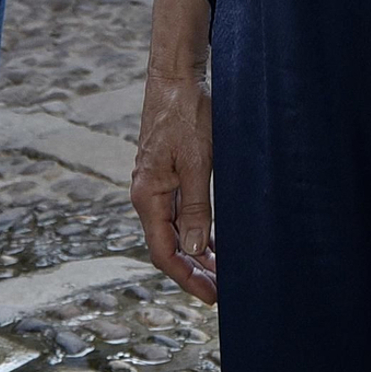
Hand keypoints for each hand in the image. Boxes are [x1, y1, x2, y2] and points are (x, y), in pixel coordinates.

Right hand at [131, 69, 216, 304]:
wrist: (176, 76)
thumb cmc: (186, 114)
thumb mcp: (197, 162)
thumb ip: (196, 207)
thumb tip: (195, 249)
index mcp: (148, 196)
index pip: (164, 252)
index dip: (187, 277)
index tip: (211, 295)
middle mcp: (147, 195)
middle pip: (169, 245)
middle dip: (194, 270)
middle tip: (222, 290)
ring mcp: (156, 184)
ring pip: (175, 230)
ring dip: (197, 251)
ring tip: (222, 270)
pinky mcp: (167, 172)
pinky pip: (180, 211)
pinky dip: (197, 229)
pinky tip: (214, 239)